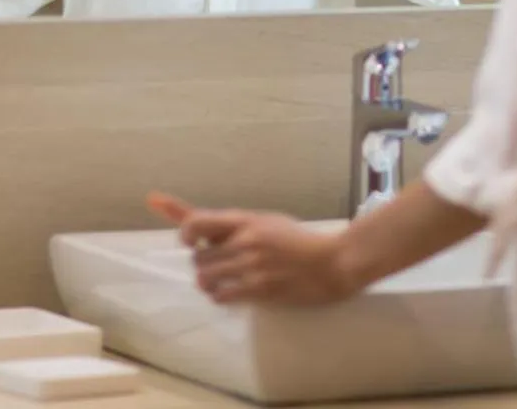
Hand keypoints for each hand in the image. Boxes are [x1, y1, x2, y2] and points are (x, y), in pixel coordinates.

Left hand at [146, 192, 352, 306]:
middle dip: (202, 264)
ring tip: (218, 282)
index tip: (188, 240)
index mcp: (247, 220)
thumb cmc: (299, 241)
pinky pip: (222, 295)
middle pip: (198, 257)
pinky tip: (229, 293)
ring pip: (206, 277)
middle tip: (215, 267)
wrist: (332, 262)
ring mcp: (252, 266)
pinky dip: (220, 295)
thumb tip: (207, 231)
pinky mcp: (259, 289)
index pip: (198, 221)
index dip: (184, 231)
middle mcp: (245, 240)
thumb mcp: (269, 222)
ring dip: (208, 282)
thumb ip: (240, 226)